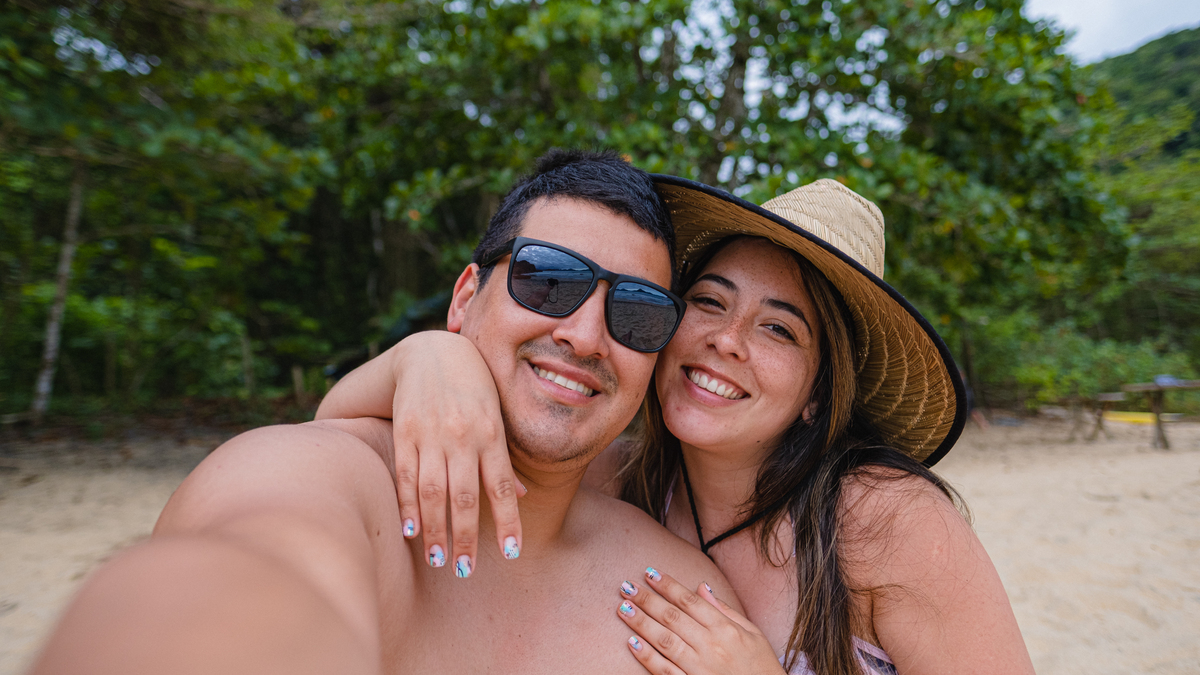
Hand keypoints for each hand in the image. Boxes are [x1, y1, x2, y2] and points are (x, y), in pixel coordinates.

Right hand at [387, 332, 525, 574]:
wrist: (430, 352)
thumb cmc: (473, 387)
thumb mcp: (497, 415)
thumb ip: (505, 458)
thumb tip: (523, 497)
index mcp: (491, 434)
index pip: (502, 487)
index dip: (508, 521)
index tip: (512, 552)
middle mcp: (462, 437)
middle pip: (464, 496)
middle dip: (465, 537)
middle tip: (465, 571)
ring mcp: (431, 435)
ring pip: (434, 491)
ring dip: (434, 530)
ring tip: (437, 559)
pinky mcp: (404, 433)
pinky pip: (406, 475)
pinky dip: (408, 505)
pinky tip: (410, 531)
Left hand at [616, 568, 784, 674]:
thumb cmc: (760, 666)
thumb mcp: (753, 633)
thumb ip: (725, 610)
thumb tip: (702, 587)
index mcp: (726, 630)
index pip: (690, 601)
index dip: (668, 585)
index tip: (650, 573)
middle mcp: (711, 646)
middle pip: (673, 617)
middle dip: (647, 600)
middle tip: (627, 586)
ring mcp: (700, 668)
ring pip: (665, 640)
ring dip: (641, 623)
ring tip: (623, 608)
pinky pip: (664, 670)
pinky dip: (647, 656)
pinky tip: (632, 642)